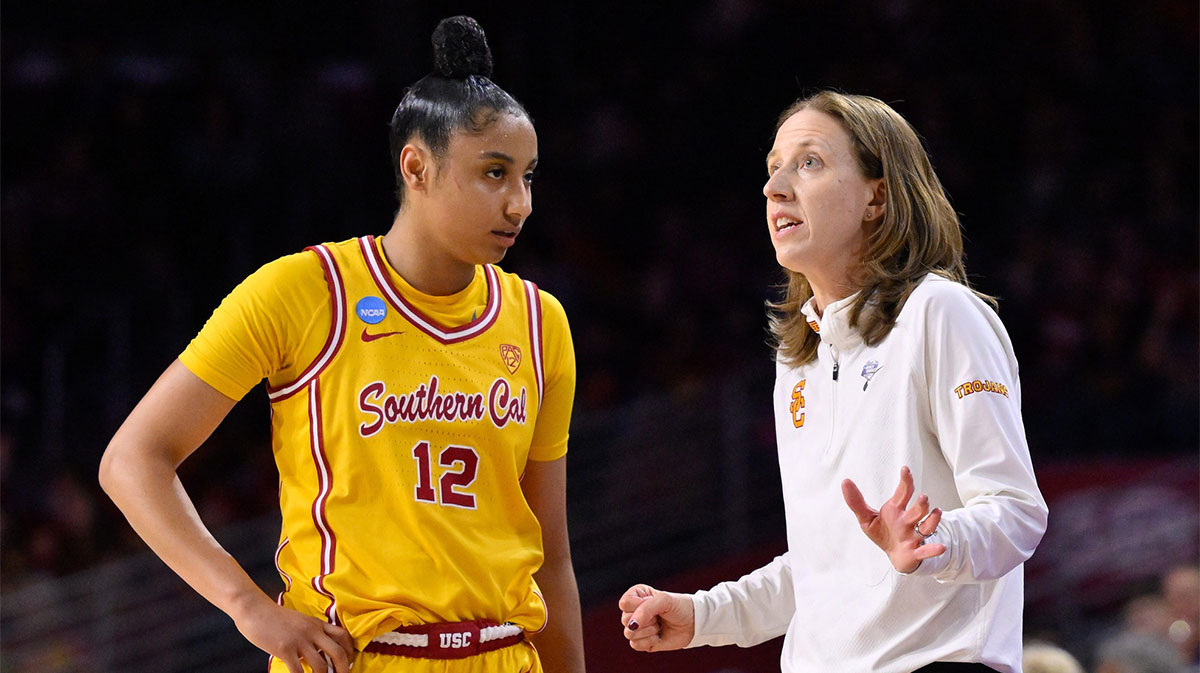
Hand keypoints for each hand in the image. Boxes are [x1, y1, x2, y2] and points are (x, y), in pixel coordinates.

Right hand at [232, 596, 355, 672]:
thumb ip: (310, 632)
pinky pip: (299, 672)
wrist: (255, 609)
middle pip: (338, 652)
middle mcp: (312, 631)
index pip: (343, 636)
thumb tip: (317, 649)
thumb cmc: (274, 617)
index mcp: (317, 623)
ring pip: (321, 665)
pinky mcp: (285, 649)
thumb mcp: (299, 620)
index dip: (350, 650)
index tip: (349, 661)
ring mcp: (299, 640)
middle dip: (344, 668)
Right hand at [618, 584, 694, 651]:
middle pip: (625, 620)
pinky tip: (658, 636)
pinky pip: (635, 645)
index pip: (624, 604)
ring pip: (629, 633)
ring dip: (648, 631)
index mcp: (636, 596)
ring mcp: (637, 627)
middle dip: (646, 620)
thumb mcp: (664, 600)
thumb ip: (645, 609)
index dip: (639, 606)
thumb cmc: (679, 607)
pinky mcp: (642, 642)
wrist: (693, 623)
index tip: (653, 603)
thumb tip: (632, 626)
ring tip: (659, 625)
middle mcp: (634, 611)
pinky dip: (649, 641)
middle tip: (659, 616)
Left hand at [842, 466, 946, 573]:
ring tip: (936, 512)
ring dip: (932, 520)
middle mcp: (908, 520)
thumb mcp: (866, 517)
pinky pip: (926, 550)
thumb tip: (845, 481)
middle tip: (922, 497)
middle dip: (921, 503)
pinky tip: (940, 547)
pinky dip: (933, 549)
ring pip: (926, 526)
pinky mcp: (916, 551)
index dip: (906, 481)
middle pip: (917, 509)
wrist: (894, 555)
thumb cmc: (883, 532)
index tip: (905, 470)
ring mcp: (914, 535)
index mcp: (896, 509)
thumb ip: (856, 501)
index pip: (903, 492)